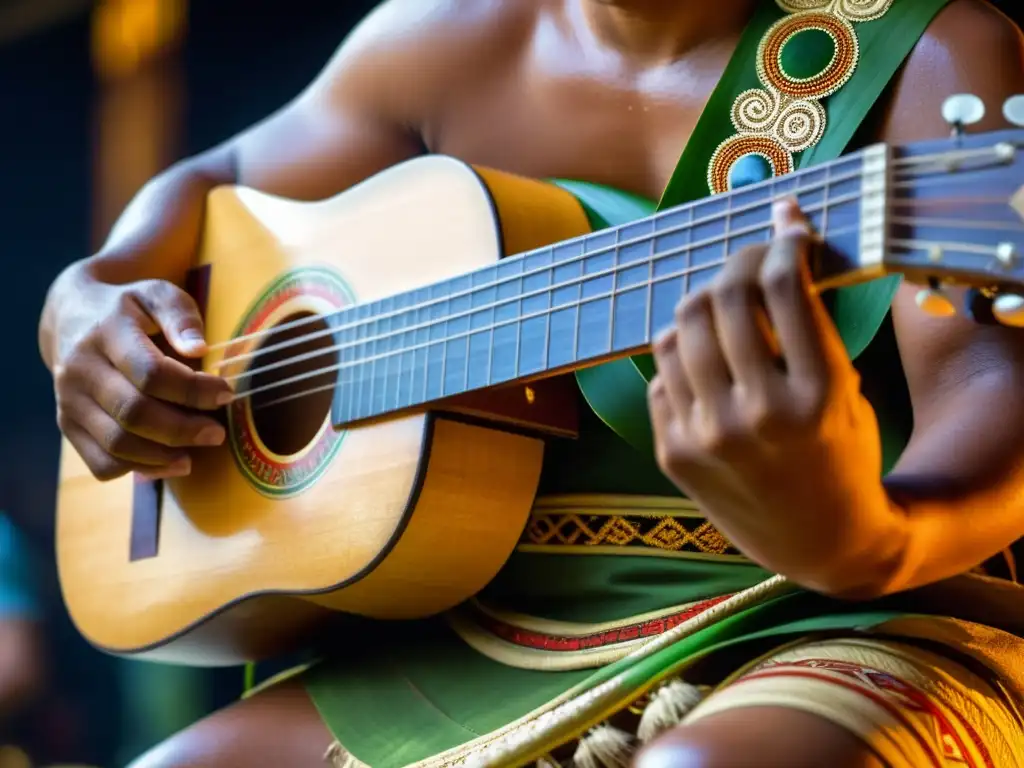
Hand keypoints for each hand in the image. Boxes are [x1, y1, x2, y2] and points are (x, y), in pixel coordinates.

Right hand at [53, 278, 233, 481]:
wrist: (71, 317)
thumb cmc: (129, 310)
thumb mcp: (155, 294)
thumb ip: (180, 315)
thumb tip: (199, 349)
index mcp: (105, 333)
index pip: (151, 373)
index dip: (193, 390)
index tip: (226, 394)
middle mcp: (79, 369)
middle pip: (134, 413)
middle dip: (183, 429)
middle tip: (217, 433)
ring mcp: (68, 401)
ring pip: (117, 444)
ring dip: (163, 456)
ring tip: (195, 455)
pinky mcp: (67, 425)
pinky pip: (101, 463)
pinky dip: (138, 469)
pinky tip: (167, 462)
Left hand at [647, 198, 899, 587]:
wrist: (822, 541)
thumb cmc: (842, 455)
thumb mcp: (846, 391)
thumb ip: (806, 329)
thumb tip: (771, 247)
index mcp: (817, 396)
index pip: (783, 287)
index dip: (782, 241)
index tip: (785, 226)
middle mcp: (757, 415)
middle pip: (722, 298)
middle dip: (736, 263)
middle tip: (749, 260)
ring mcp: (707, 436)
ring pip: (677, 329)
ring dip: (701, 305)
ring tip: (723, 309)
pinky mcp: (672, 453)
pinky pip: (660, 373)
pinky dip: (681, 355)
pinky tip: (705, 363)